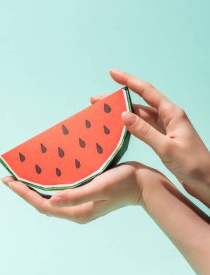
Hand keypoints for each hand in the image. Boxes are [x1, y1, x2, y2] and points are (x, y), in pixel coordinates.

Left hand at [2, 162, 144, 223]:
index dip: (25, 194)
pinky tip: (44, 175)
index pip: (43, 206)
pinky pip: (60, 193)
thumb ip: (76, 196)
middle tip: (10, 178)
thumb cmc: (124, 183)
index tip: (9, 181)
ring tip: (22, 176)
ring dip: (35, 189)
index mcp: (77, 212)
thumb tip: (51, 200)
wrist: (144, 184)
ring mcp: (80, 205)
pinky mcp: (84, 196)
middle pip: (43, 204)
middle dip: (25, 192)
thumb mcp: (100, 188)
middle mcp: (76, 211)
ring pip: (51, 199)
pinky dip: (49, 185)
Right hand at [92, 69, 209, 206]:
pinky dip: (130, 126)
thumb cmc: (192, 164)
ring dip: (122, 113)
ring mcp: (165, 128)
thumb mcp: (166, 148)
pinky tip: (118, 127)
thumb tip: (124, 115)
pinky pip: (143, 128)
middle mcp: (168, 117)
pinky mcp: (163, 139)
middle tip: (98, 99)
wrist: (205, 179)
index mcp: (172, 114)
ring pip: (140, 116)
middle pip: (140, 103)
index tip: (112, 73)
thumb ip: (145, 131)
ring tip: (103, 112)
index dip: (128, 81)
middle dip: (119, 99)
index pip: (147, 92)